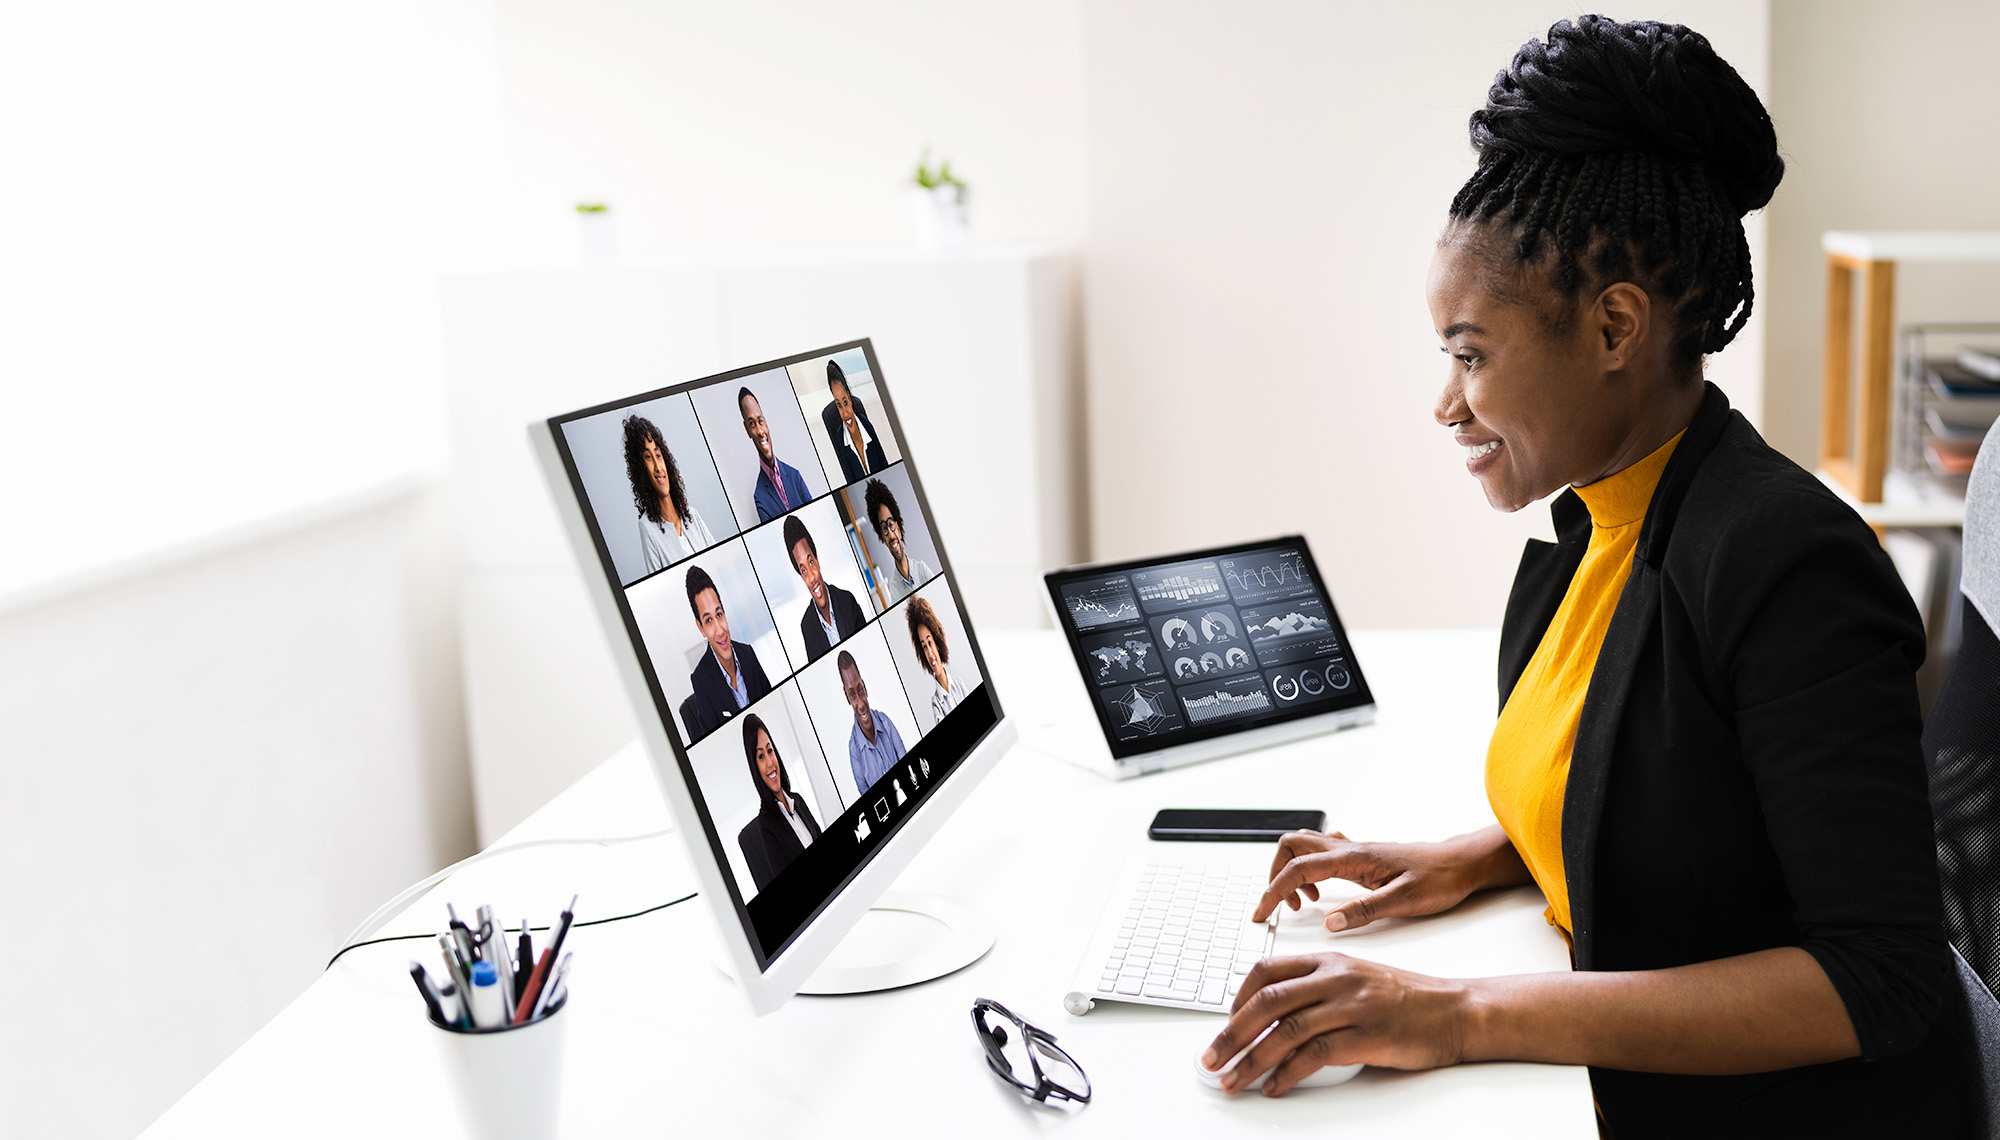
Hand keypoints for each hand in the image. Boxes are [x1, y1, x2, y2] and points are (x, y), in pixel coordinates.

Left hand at [1201, 953, 1469, 1093]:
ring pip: (1286, 1031)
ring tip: (1233, 1080)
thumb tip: (1273, 1015)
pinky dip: (1288, 1074)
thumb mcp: (1355, 978)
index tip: (1226, 1024)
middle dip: (1231, 1033)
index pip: (1266, 971)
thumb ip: (1317, 988)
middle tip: (1211, 1058)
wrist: (1454, 1010)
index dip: (1238, 998)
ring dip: (1252, 1060)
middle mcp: (1336, 978)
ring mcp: (1351, 1005)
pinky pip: (1315, 1056)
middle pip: (1267, 1002)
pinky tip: (1274, 1087)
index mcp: (1328, 960)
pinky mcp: (1367, 1035)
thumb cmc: (1406, 998)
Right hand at [1253, 830, 1492, 930]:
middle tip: (1283, 907)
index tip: (1262, 913)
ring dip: (1292, 872)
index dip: (1273, 891)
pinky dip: (1309, 871)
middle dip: (1276, 875)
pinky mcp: (1360, 858)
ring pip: (1303, 847)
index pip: (1298, 869)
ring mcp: (1354, 851)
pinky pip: (1321, 854)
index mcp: (1354, 859)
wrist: (1462, 864)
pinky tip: (1324, 894)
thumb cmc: (1440, 879)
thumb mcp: (1405, 901)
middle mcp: (1349, 850)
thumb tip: (1330, 922)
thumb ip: (1364, 910)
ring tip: (1306, 904)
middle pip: (1291, 847)